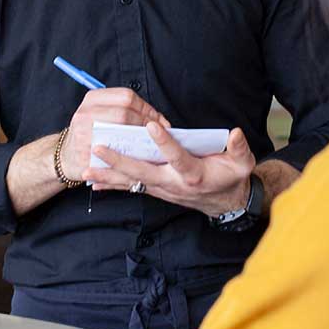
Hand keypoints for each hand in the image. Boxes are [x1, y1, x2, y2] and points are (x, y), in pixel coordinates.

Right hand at [62, 88, 169, 182]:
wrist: (67, 156)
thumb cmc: (91, 133)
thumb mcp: (102, 113)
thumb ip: (128, 111)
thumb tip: (160, 120)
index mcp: (92, 99)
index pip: (126, 96)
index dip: (146, 108)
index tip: (157, 120)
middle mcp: (85, 113)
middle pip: (124, 113)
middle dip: (146, 123)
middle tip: (156, 134)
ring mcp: (83, 134)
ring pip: (120, 133)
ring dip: (140, 139)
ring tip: (150, 144)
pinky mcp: (85, 155)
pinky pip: (114, 156)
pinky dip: (131, 157)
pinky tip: (139, 158)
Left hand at [85, 122, 255, 216]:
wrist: (225, 203)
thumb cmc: (231, 178)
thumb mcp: (243, 164)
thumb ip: (239, 149)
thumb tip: (235, 133)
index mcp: (194, 174)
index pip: (177, 157)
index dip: (165, 142)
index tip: (153, 124)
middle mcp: (173, 184)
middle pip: (143, 172)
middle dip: (119, 161)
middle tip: (99, 149)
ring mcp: (161, 189)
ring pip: (132, 181)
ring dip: (108, 175)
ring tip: (86, 168)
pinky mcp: (155, 190)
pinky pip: (130, 187)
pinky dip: (112, 184)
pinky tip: (93, 180)